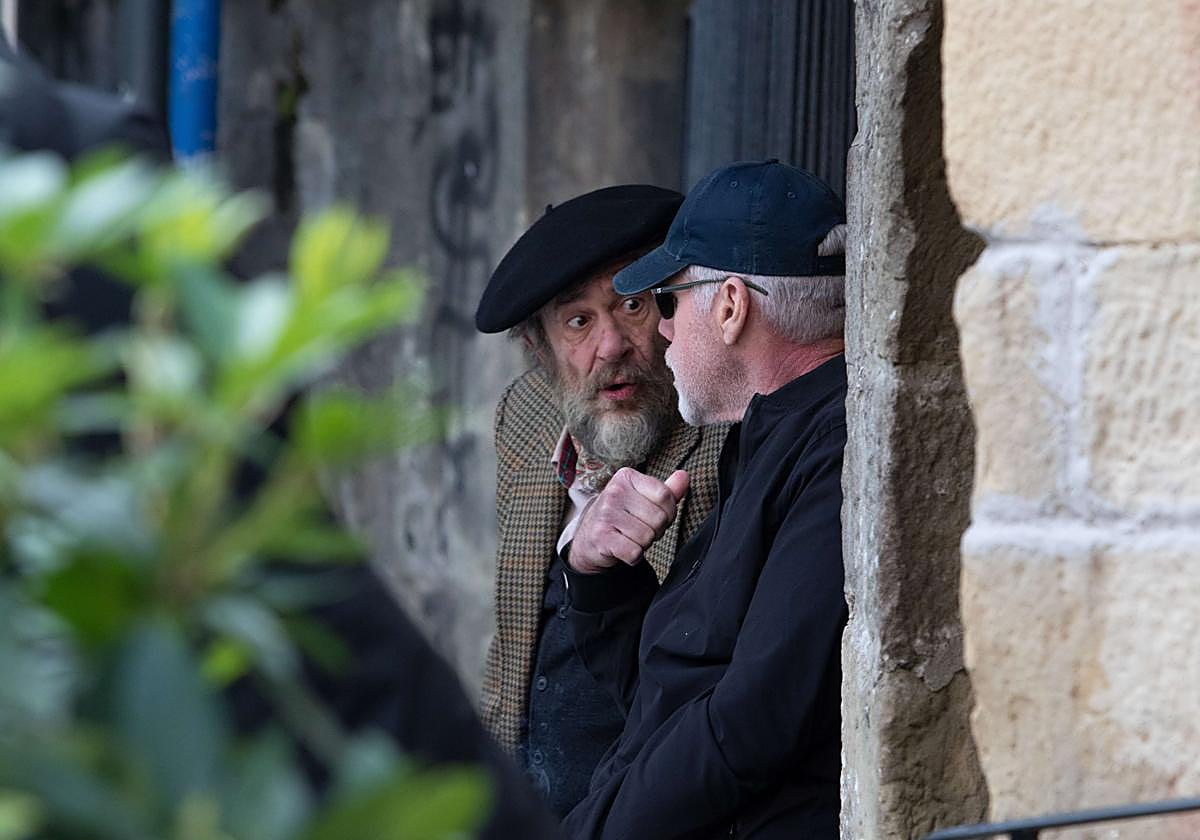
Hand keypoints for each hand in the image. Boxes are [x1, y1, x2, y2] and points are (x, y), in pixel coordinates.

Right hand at [568, 468, 689, 573]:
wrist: (589, 536)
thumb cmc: (622, 515)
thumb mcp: (643, 498)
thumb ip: (667, 489)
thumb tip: (684, 476)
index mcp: (627, 477)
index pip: (665, 495)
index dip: (668, 512)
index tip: (655, 515)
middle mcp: (614, 492)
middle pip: (659, 518)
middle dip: (656, 530)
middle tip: (640, 528)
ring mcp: (606, 514)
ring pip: (648, 537)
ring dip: (643, 544)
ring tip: (630, 537)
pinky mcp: (601, 537)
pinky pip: (634, 553)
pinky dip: (633, 556)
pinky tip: (623, 548)